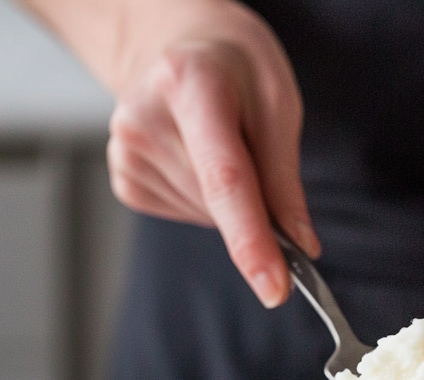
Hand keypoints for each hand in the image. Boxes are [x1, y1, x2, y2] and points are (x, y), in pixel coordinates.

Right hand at [105, 0, 316, 306]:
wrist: (180, 47)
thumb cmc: (234, 68)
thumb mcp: (277, 101)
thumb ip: (284, 177)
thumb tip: (299, 246)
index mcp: (189, 85)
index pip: (224, 180)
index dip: (251, 241)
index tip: (275, 288)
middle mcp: (144, 119)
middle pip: (218, 204)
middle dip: (254, 206)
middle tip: (254, 151)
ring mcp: (125, 152)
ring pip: (205, 217)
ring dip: (228, 200)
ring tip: (219, 142)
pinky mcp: (124, 179)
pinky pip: (185, 215)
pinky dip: (206, 201)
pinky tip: (197, 158)